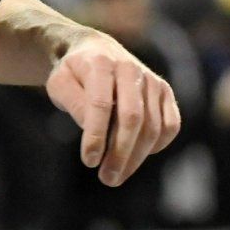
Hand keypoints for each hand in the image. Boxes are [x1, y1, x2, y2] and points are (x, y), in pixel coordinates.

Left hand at [47, 40, 180, 186]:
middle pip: (132, 118)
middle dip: (120, 153)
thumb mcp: (59, 84)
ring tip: (116, 177)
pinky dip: (158, 145)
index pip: (100, 104)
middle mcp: (131, 70)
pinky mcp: (165, 92)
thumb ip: (74, 103)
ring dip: (136, 157)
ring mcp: (152, 81)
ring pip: (152, 125)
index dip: (96, 136)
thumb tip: (91, 130)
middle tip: (107, 179)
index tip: (89, 161)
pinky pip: (170, 124)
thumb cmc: (74, 74)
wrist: (96, 51)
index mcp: (101, 64)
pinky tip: (139, 158)